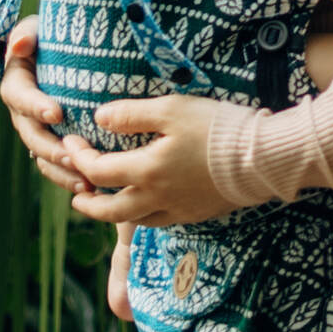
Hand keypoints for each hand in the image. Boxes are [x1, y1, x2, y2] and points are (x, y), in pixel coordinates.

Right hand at [0, 17, 90, 193]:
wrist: (67, 53)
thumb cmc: (52, 36)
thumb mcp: (38, 28)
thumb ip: (26, 33)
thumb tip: (19, 46)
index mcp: (17, 84)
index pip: (20, 96)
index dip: (35, 106)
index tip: (57, 112)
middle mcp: (23, 113)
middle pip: (32, 135)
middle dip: (51, 149)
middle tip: (74, 156)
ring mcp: (38, 133)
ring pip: (43, 158)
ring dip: (63, 172)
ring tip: (86, 182)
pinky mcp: (54, 146)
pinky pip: (57, 168)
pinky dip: (71, 179)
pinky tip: (93, 188)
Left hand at [62, 94, 233, 227]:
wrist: (261, 159)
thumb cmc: (216, 127)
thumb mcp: (172, 109)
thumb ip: (132, 114)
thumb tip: (99, 118)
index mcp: (147, 170)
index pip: (98, 171)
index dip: (79, 157)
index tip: (71, 142)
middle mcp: (156, 197)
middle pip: (109, 211)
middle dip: (87, 203)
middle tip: (75, 195)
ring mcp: (176, 209)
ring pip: (133, 221)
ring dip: (110, 214)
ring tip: (103, 203)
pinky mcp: (194, 214)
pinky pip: (158, 222)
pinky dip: (141, 216)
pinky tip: (143, 205)